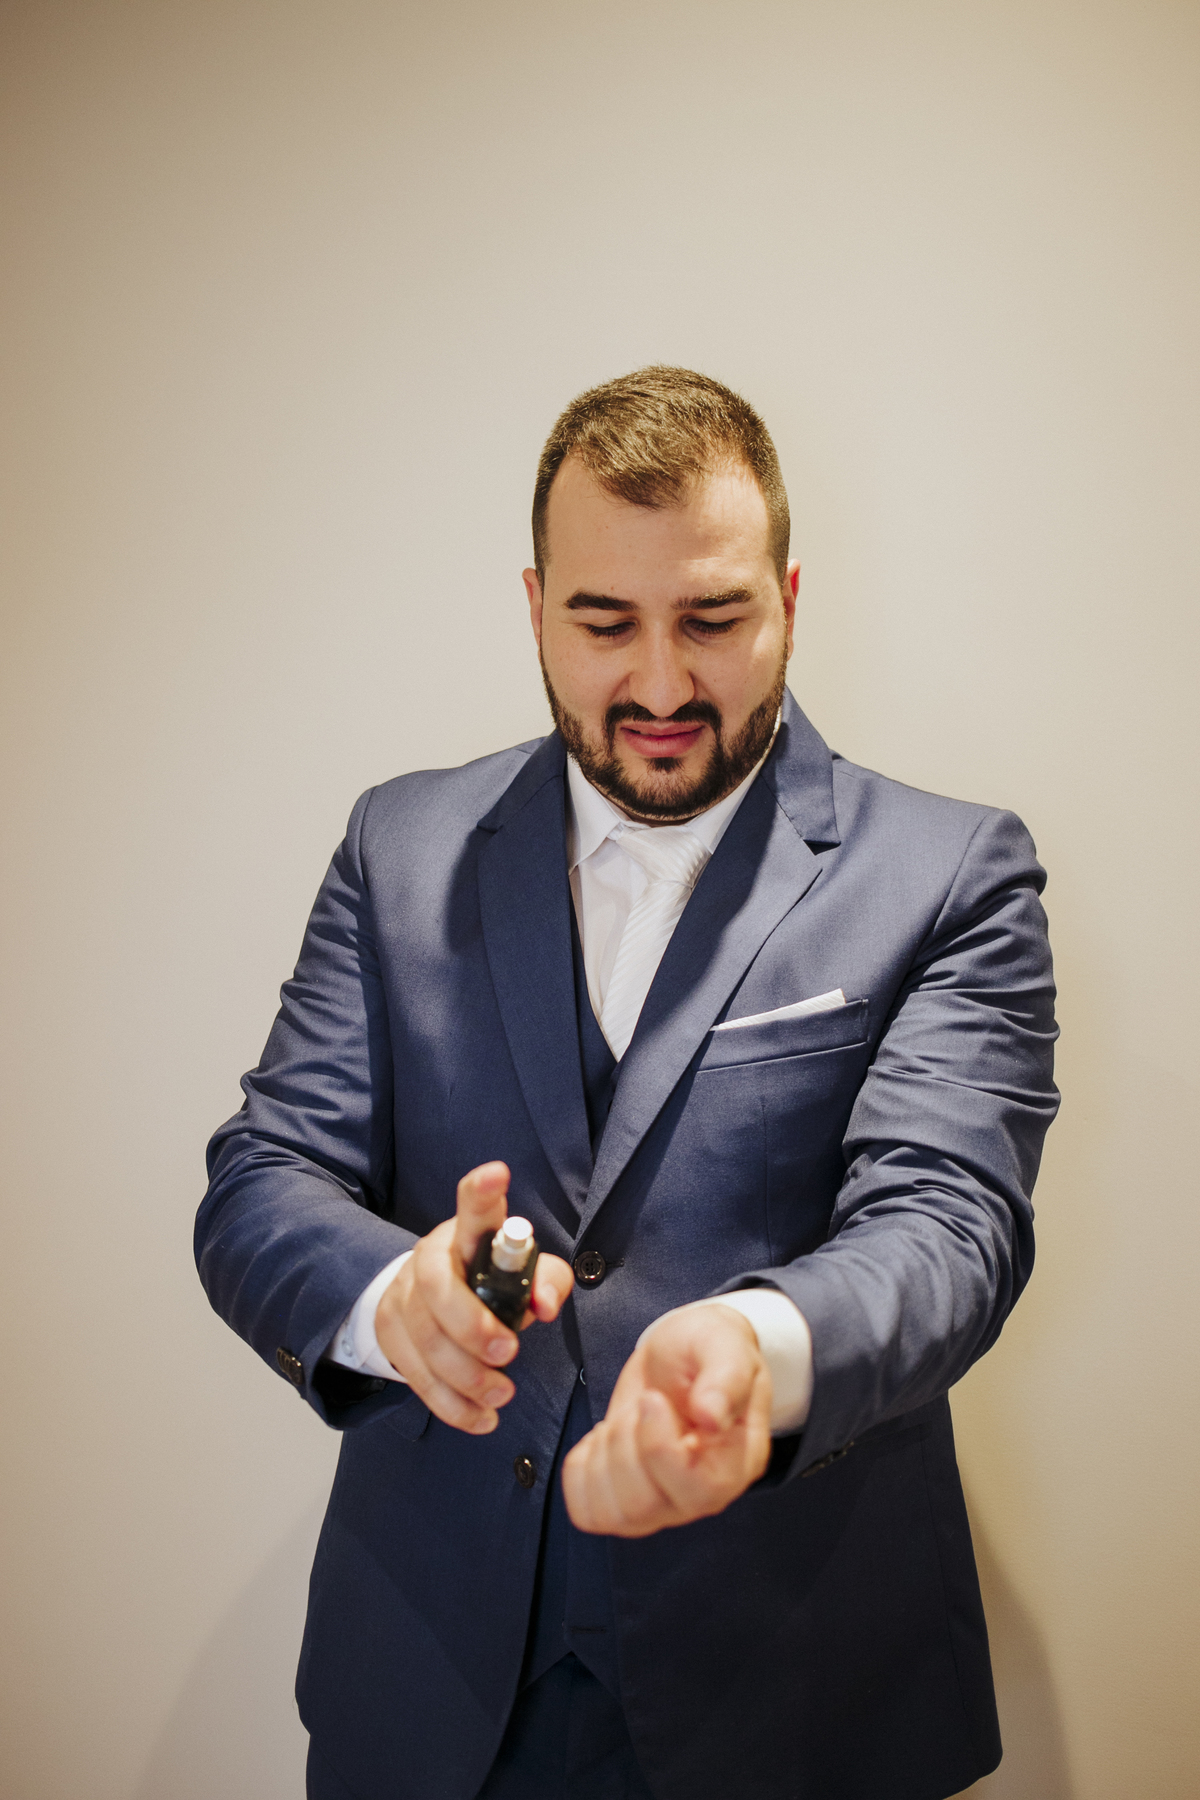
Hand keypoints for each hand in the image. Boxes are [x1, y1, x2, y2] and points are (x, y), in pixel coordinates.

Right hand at [374, 1161, 573, 1434]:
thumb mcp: (525, 1275)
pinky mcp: (391, 1336)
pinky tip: (482, 1419)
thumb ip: (547, 1282)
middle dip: (471, 1325)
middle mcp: (431, 1258)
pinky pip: (417, 1377)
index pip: (474, 1209)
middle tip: (508, 1354)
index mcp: (469, 1236)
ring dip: (465, 1376)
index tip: (497, 1174)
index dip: (482, 1193)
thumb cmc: (490, 1282)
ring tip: (502, 1395)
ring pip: (424, 1339)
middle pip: (437, 1286)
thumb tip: (544, 1308)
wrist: (428, 1299)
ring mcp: (404, 1297)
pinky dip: (451, 1405)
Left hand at [562, 1304, 771, 1536]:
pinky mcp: (625, 1499)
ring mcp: (662, 1504)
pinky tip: (602, 1438)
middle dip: (625, 1443)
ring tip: (624, 1419)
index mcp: (736, 1464)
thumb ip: (725, 1378)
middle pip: (645, 1506)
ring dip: (602, 1457)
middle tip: (642, 1401)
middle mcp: (700, 1495)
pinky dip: (580, 1472)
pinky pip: (588, 1512)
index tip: (651, 1398)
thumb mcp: (725, 1346)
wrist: (681, 1353)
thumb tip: (712, 1417)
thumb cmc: (708, 1348)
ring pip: (613, 1515)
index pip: (696, 1489)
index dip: (658, 1446)